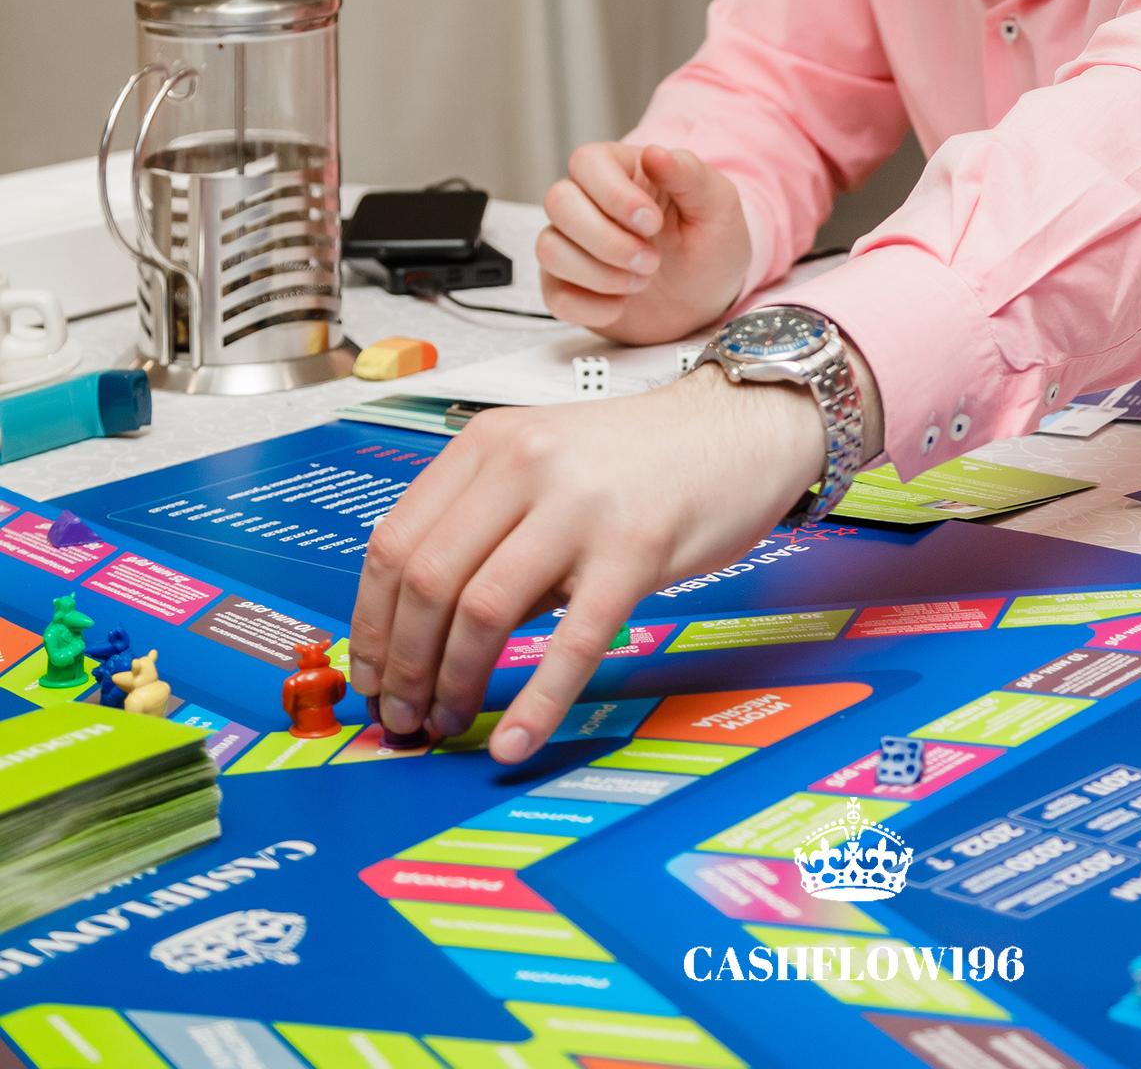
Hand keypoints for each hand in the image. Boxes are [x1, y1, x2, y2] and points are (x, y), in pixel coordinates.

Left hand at [347, 365, 824, 762]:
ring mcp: (580, 506)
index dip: (371, 624)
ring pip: (481, 608)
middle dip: (403, 665)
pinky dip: (535, 703)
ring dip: (452, 683)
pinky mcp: (636, 550)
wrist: (740, 426)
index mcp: (489, 444)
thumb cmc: (639, 458)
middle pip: (427, 579)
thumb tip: (424, 638)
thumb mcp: (543, 469)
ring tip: (450, 723)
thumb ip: (489, 536)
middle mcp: (524, 464)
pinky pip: (572, 640)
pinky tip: (516, 743)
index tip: (372, 678)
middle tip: (405, 717)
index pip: (395, 541)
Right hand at [538, 141, 751, 343]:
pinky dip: (592, 306)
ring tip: (642, 282)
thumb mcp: (717, 205)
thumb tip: (654, 153)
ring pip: (549, 249)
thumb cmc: (710, 242)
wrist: (707, 299)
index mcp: (621, 169)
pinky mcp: (566, 286)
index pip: (586, 162)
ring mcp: (572, 245)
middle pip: (558, 202)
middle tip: (651, 261)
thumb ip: (689, 175)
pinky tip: (623, 303)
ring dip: (599, 273)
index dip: (614, 194)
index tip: (653, 223)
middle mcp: (587, 201)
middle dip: (606, 239)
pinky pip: (554, 296)